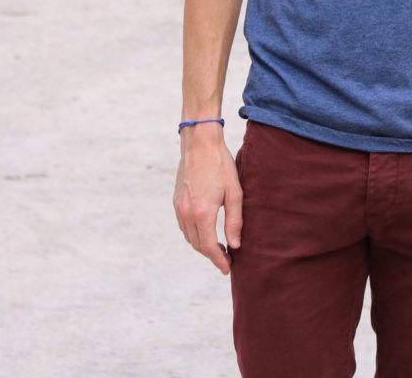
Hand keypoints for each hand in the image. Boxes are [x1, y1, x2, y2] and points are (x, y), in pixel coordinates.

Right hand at [173, 129, 242, 274]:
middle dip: (211, 255)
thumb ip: (234, 221)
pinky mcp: (176, 201)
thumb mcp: (234, 192)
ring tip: (218, 246)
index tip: (228, 268)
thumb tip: (235, 245)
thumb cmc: (220, 165)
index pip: (209, 247)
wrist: (199, 143)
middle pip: (197, 245)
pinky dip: (194, 233)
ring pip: (189, 237)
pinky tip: (205, 230)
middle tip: (226, 258)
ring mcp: (179, 207)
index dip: (219, 260)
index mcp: (202, 213)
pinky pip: (184, 225)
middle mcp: (187, 213)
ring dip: (202, 245)